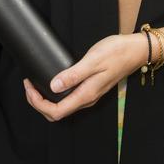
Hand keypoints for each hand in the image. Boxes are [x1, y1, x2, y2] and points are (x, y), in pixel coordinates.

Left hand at [23, 32, 146, 121]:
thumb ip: (73, 74)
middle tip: (28, 85)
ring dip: (46, 99)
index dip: (38, 103)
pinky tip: (52, 82)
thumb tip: (54, 86)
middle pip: (57, 113)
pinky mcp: (91, 88)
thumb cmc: (116, 53)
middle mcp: (87, 99)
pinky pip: (69, 99)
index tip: (29, 87)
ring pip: (63, 107)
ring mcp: (89, 95)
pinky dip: (56, 94)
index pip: (56, 111)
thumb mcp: (93, 60)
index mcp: (86, 95)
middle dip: (38, 103)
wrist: (135, 51)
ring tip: (35, 84)